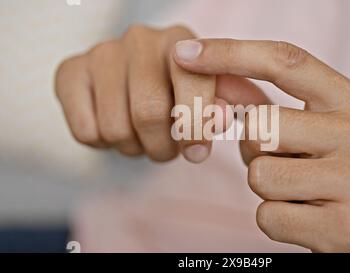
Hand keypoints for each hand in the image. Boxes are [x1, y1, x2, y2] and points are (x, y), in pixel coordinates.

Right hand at [55, 25, 267, 162]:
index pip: (193, 85)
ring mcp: (102, 53)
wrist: (130, 83)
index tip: (197, 152)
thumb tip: (226, 118)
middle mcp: (140, 38)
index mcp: (182, 41)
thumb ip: (230, 106)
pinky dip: (104, 144)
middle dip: (162, 147)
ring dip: (134, 148)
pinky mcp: (69, 72)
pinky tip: (113, 127)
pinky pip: (86, 131)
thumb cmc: (178, 93)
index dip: (196, 128)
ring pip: (116, 128)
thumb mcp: (213, 97)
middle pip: (148, 113)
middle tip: (166, 149)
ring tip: (141, 137)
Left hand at [173, 39, 349, 251]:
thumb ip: (259, 106)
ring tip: (298, 192)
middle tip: (286, 163)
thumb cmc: (326, 173)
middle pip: (261, 125)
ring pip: (260, 175)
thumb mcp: (304, 131)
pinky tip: (304, 219)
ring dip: (265, 188)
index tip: (184, 53)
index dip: (229, 53)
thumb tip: (210, 84)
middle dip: (254, 149)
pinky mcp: (344, 226)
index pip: (285, 62)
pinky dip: (273, 220)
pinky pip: (268, 217)